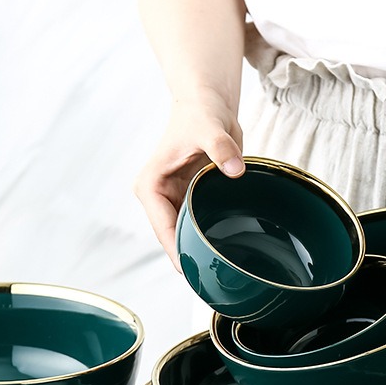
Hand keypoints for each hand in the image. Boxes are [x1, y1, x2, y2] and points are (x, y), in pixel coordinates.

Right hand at [133, 93, 243, 265]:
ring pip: (185, 237)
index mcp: (150, 186)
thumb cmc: (201, 113)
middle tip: (213, 279)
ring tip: (220, 274)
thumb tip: (235, 169)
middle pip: (173, 239)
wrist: (209, 105)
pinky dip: (209, 239)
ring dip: (200, 251)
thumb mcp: (209, 128)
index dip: (178, 252)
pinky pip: (198, 227)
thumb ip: (221, 148)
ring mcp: (174, 202)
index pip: (164, 229)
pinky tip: (225, 255)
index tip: (195, 272)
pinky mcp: (189, 201)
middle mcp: (158, 198)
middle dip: (190, 258)